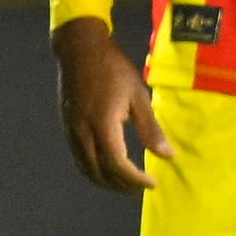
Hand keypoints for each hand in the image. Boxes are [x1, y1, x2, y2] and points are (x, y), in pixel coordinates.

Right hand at [54, 16, 171, 192]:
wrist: (79, 49)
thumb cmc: (113, 69)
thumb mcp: (138, 95)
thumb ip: (151, 128)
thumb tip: (167, 155)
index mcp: (103, 125)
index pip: (118, 165)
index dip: (135, 179)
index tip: (151, 182)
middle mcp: (83, 133)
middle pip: (100, 173)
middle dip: (122, 185)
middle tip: (141, 185)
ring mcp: (72, 132)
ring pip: (87, 170)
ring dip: (107, 182)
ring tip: (126, 182)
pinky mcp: (67, 128)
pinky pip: (79, 159)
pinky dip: (94, 171)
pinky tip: (107, 168)